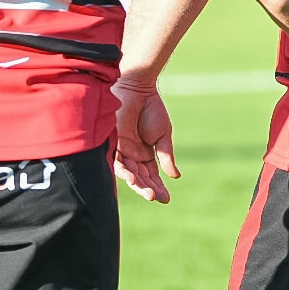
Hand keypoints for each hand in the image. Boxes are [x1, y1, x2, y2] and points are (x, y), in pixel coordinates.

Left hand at [112, 76, 178, 202]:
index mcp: (144, 155)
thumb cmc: (152, 109)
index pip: (151, 176)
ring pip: (128, 174)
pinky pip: (116, 162)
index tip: (166, 199)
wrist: (139, 90)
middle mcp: (132, 156)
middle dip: (149, 189)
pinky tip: (134, 179)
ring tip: (148, 193)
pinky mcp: (113, 143)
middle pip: (140, 178)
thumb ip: (166, 156)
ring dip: (138, 184)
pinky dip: (125, 171)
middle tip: (157, 198)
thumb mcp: (163, 136)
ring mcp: (122, 150)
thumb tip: (175, 177)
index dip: (158, 188)